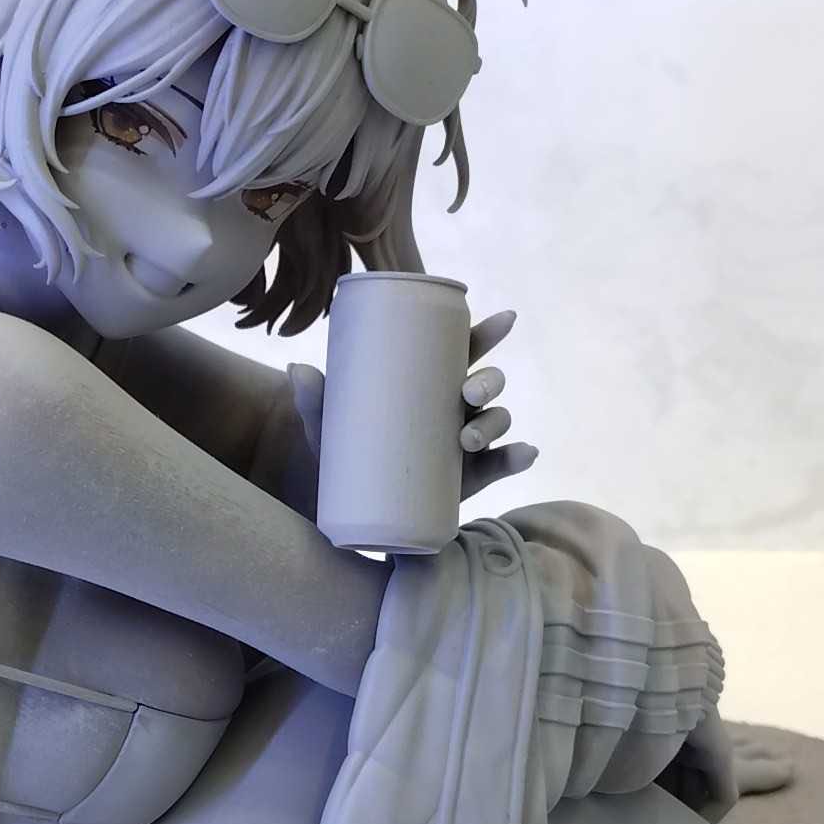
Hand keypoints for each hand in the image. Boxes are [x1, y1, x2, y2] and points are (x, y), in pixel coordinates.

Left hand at [282, 304, 541, 513]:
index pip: (464, 352)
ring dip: (496, 423)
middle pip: (488, 384)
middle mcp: (454, 409)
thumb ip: (315, 399)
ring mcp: (465, 443)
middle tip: (466, 394)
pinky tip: (526, 453)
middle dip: (488, 383)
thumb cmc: (342, 450)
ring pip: (497, 421)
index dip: (488, 333)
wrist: (344, 504)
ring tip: (469, 440)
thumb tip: (297, 368)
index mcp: (428, 383)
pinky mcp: (469, 478)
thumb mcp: (327, 424)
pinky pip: (502, 465)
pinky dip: (518, 457)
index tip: (506, 318)